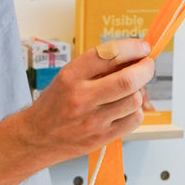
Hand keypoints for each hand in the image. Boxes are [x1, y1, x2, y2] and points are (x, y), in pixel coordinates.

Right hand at [20, 37, 154, 165]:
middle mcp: (81, 97)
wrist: (37, 137)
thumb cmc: (55, 104)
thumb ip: (97, 66)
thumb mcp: (68, 76)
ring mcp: (93, 120)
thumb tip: (132, 56)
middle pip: (127, 80)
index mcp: (71, 76)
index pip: (109, 54)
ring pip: (134, 100)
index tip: (142, 47)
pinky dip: (136, 111)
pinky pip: (134, 120)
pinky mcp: (102, 137)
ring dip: (139, 92)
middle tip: (147, 65)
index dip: (132, 48)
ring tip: (130, 90)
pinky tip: (125, 108)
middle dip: (145, 69)